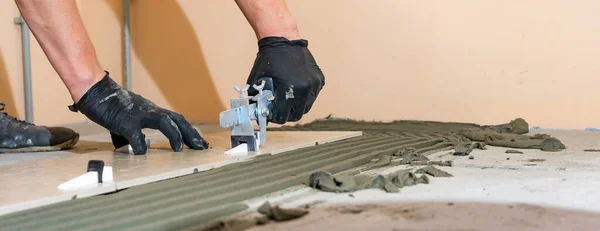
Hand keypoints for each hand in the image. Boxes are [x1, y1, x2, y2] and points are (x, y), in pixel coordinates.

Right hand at [69, 72, 208, 154]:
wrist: (94, 90)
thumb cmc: (109, 105)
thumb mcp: (126, 121)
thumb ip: (132, 135)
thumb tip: (133, 148)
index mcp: (152, 111)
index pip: (177, 120)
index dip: (189, 131)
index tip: (199, 143)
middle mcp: (149, 111)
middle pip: (177, 119)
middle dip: (191, 134)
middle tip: (202, 147)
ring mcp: (138, 114)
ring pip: (164, 122)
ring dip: (174, 135)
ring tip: (180, 150)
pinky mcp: (124, 120)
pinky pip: (135, 135)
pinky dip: (140, 145)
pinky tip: (142, 153)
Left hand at [246, 36, 324, 123]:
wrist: (283, 39)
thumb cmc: (269, 58)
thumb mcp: (258, 80)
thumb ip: (256, 98)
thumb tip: (255, 112)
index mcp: (291, 89)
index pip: (284, 116)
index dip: (275, 117)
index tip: (270, 114)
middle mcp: (306, 88)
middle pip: (297, 114)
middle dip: (286, 114)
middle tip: (278, 109)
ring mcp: (315, 84)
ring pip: (307, 105)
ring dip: (296, 106)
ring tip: (286, 99)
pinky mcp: (320, 79)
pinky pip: (312, 95)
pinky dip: (304, 96)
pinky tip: (294, 88)